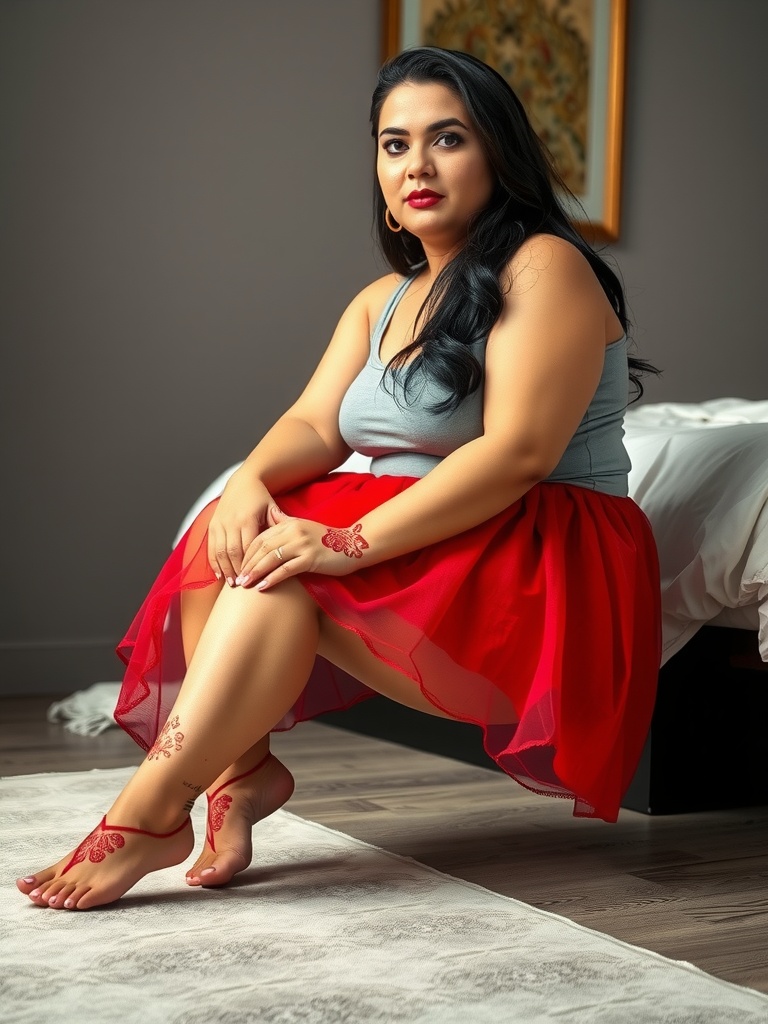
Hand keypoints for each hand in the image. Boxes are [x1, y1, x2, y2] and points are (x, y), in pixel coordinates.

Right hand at [206, 470, 275, 584]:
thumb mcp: (272, 507)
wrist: (242, 481)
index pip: (249, 548)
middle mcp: (231, 522)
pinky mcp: (213, 525)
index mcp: (247, 519)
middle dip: (237, 571)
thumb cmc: (260, 496)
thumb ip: (279, 524)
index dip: (251, 565)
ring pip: (220, 552)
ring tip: (231, 583)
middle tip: (242, 586)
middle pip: (233, 553)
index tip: (255, 578)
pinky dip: (214, 562)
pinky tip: (219, 574)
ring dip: (225, 569)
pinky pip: (211, 547)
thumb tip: (290, 538)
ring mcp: (220, 524)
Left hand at [235, 507, 369, 590]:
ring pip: (271, 558)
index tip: (239, 566)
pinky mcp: (311, 558)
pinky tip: (263, 587)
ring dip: (255, 572)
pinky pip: (286, 570)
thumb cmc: (326, 540)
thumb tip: (269, 521)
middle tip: (237, 579)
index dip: (247, 553)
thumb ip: (286, 524)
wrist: (353, 545)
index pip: (260, 537)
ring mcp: (302, 544)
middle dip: (247, 564)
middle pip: (262, 548)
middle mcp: (293, 531)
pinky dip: (272, 578)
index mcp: (289, 523)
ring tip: (245, 584)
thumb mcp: (304, 527)